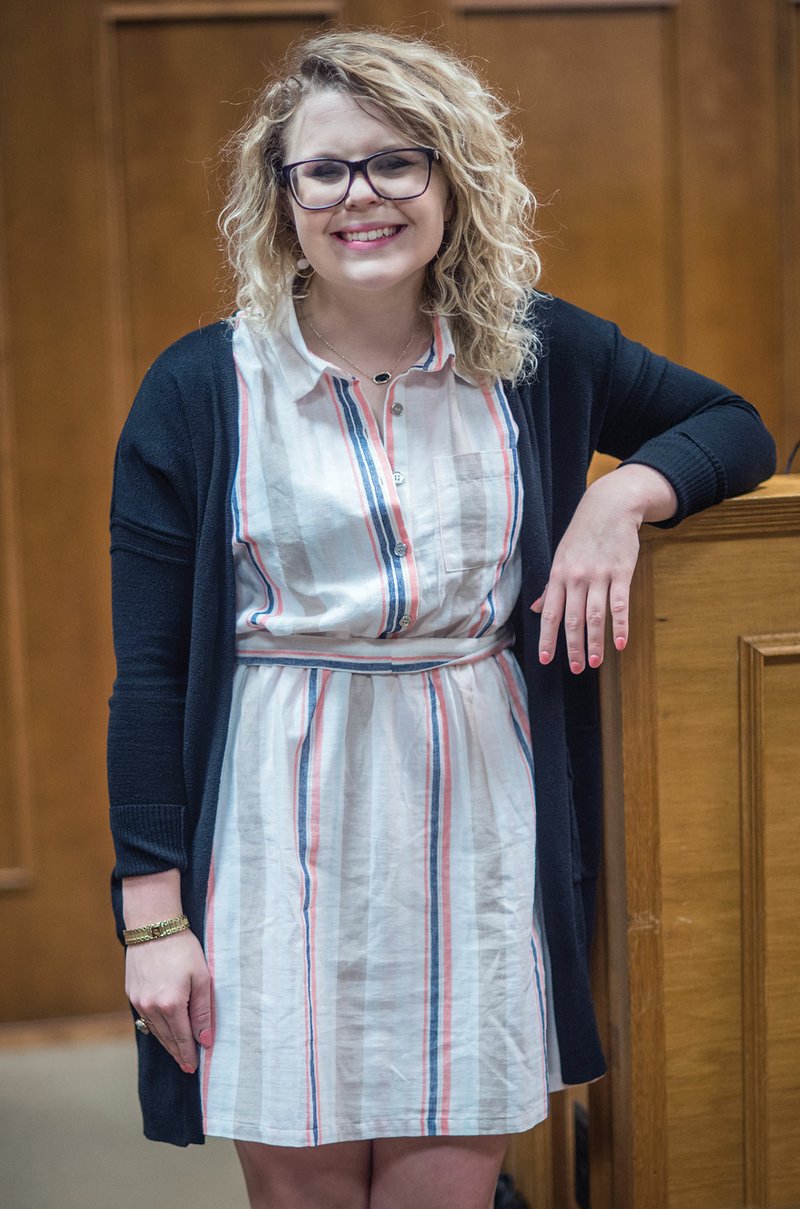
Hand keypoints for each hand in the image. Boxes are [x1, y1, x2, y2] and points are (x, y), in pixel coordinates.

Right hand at [125, 929, 212, 1072]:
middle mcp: (151, 1007)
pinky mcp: (131, 993)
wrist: (152, 925)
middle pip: (167, 1038)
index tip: (194, 1067)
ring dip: (166, 1043)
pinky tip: (162, 1031)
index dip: (189, 1054)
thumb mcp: (201, 977)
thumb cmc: (182, 947)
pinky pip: (145, 1018)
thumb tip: (205, 1040)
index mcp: (171, 1005)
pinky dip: (155, 1028)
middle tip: (187, 1066)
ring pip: (154, 1031)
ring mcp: (138, 1001)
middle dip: (178, 1053)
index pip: (182, 1039)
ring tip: (177, 1053)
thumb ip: (203, 1011)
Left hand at [531, 465, 676, 671]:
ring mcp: (599, 575)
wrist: (609, 507)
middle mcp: (576, 577)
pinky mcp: (621, 572)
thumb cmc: (582, 536)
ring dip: (595, 642)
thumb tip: (538, 610)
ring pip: (595, 616)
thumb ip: (551, 587)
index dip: (548, 638)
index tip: (546, 660)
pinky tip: (620, 643)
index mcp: (558, 575)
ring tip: (595, 663)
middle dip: (573, 647)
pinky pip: (620, 604)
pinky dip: (620, 625)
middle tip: (575, 669)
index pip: (551, 613)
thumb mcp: (561, 557)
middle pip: (573, 619)